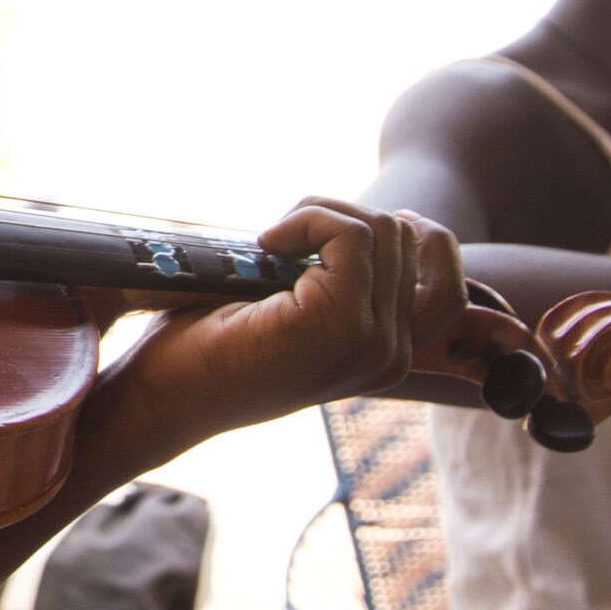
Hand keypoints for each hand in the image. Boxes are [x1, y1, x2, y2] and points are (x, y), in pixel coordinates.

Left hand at [88, 198, 465, 449]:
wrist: (162, 396)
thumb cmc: (212, 347)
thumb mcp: (292, 312)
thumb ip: (344, 285)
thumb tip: (387, 225)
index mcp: (388, 356)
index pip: (447, 280)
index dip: (405, 235)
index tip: (329, 230)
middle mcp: (393, 357)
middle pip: (415, 240)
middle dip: (345, 215)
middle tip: (283, 236)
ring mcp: (372, 344)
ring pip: (386, 230)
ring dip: (321, 213)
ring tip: (271, 241)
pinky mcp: (339, 325)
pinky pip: (352, 235)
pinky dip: (308, 218)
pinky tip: (266, 244)